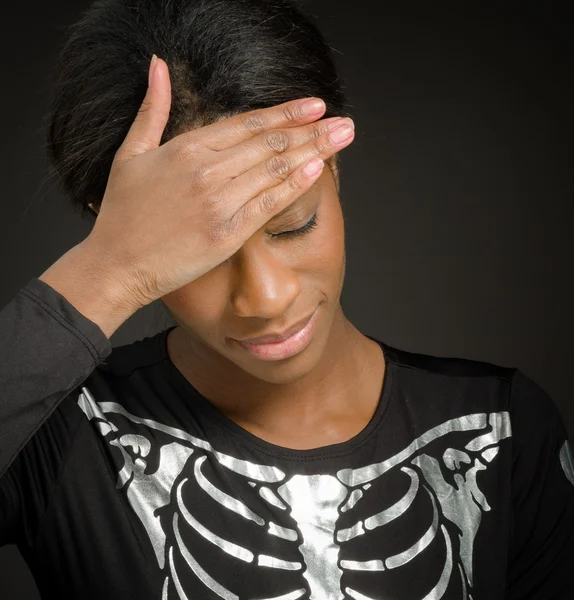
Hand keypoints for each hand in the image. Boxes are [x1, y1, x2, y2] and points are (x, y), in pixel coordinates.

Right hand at [86, 55, 354, 308]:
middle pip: (271, 142)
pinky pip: (268, 204)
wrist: (116, 265)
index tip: (314, 106)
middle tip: (345, 123)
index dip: (286, 112)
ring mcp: (219, 202)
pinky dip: (294, 185)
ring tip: (343, 138)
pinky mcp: (227, 234)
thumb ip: (151, 109)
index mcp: (186, 148)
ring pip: (275, 168)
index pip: (248, 123)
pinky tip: (317, 169)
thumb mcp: (130, 152)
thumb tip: (158, 66)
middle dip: (313, 130)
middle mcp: (207, 171)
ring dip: (314, 151)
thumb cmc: (122, 213)